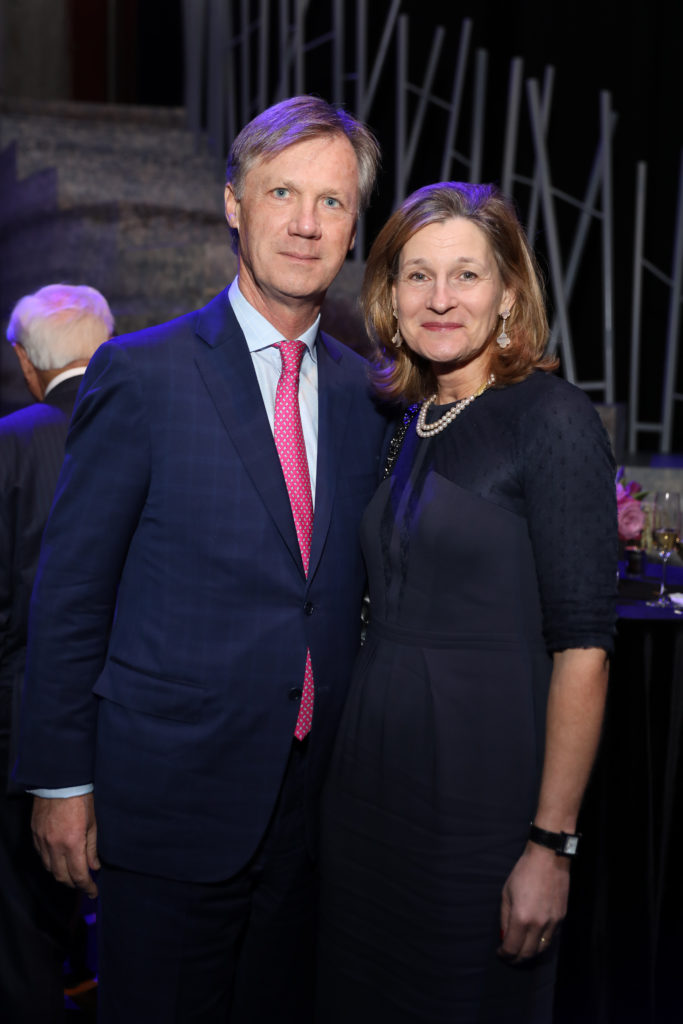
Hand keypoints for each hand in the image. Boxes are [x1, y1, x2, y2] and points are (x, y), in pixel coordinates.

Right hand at [31, 793, 99, 897]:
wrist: (60, 781)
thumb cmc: (81, 798)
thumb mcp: (93, 822)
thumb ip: (92, 848)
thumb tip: (94, 867)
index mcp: (72, 843)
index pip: (79, 875)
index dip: (87, 887)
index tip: (93, 892)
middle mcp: (55, 846)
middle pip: (62, 877)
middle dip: (74, 884)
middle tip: (85, 885)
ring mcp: (42, 841)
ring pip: (50, 869)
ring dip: (62, 875)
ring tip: (73, 874)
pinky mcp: (35, 834)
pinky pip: (42, 856)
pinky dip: (51, 863)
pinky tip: (59, 860)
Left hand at [497, 842, 569, 962]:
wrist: (549, 859)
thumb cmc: (523, 873)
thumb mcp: (506, 893)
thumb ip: (505, 918)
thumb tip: (505, 936)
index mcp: (521, 918)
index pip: (512, 948)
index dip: (504, 954)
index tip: (500, 953)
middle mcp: (539, 924)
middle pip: (527, 954)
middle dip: (516, 959)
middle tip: (509, 957)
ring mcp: (552, 923)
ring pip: (541, 949)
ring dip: (530, 954)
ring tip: (521, 951)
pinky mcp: (561, 919)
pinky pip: (551, 939)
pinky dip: (541, 944)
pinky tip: (534, 940)